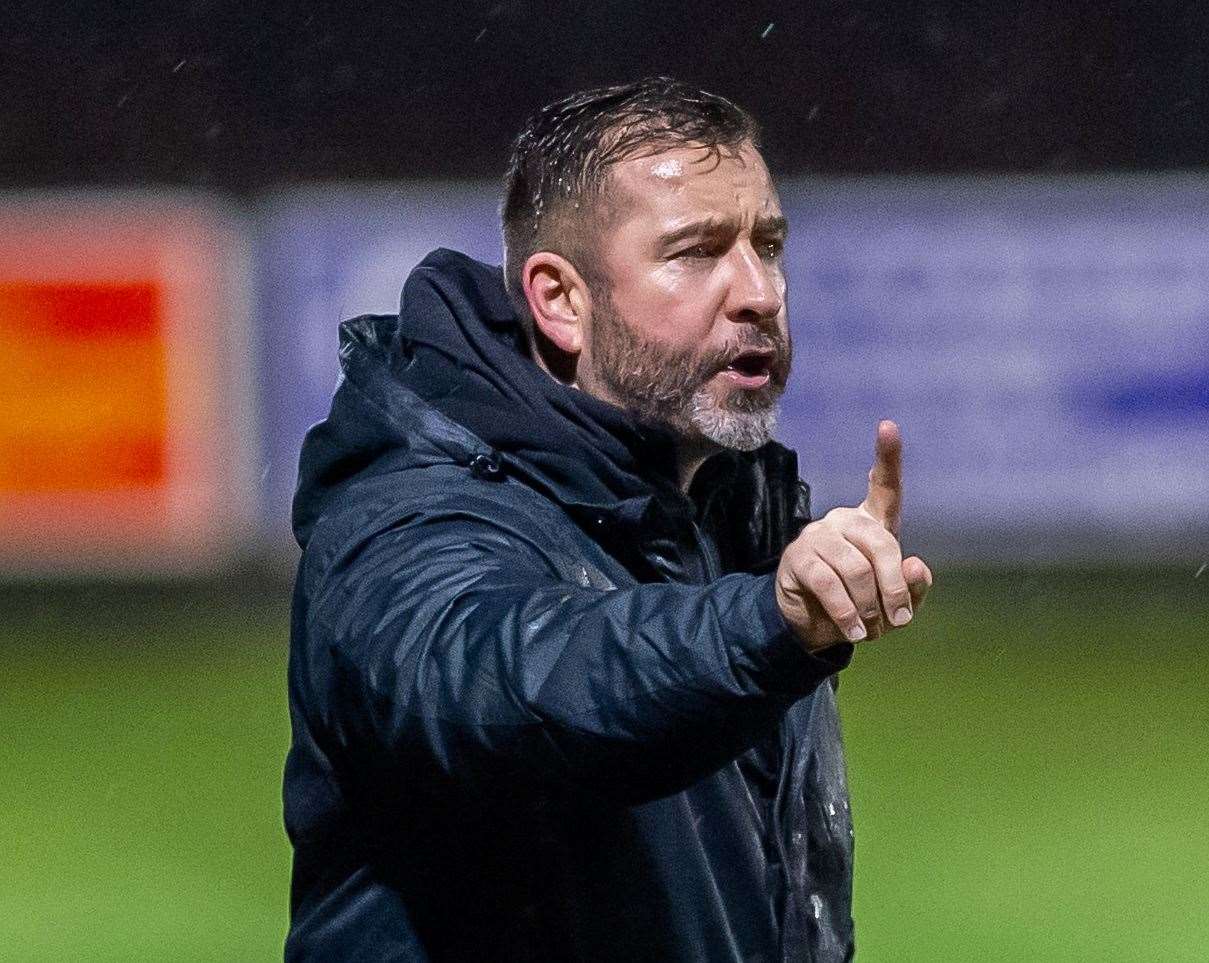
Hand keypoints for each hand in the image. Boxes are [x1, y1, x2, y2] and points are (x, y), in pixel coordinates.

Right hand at [775, 420, 932, 653]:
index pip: (884, 487)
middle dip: (894, 588)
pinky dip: (846, 613)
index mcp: (872, 524)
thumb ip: (912, 587)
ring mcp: (817, 536)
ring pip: (856, 568)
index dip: (887, 457)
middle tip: (898, 620)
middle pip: (881, 544)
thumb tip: (915, 565)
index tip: (888, 426)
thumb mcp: (895, 604)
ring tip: (868, 631)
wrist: (814, 627)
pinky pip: (829, 583)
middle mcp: (844, 521)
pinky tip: (852, 631)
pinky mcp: (798, 558)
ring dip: (868, 607)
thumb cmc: (861, 606)